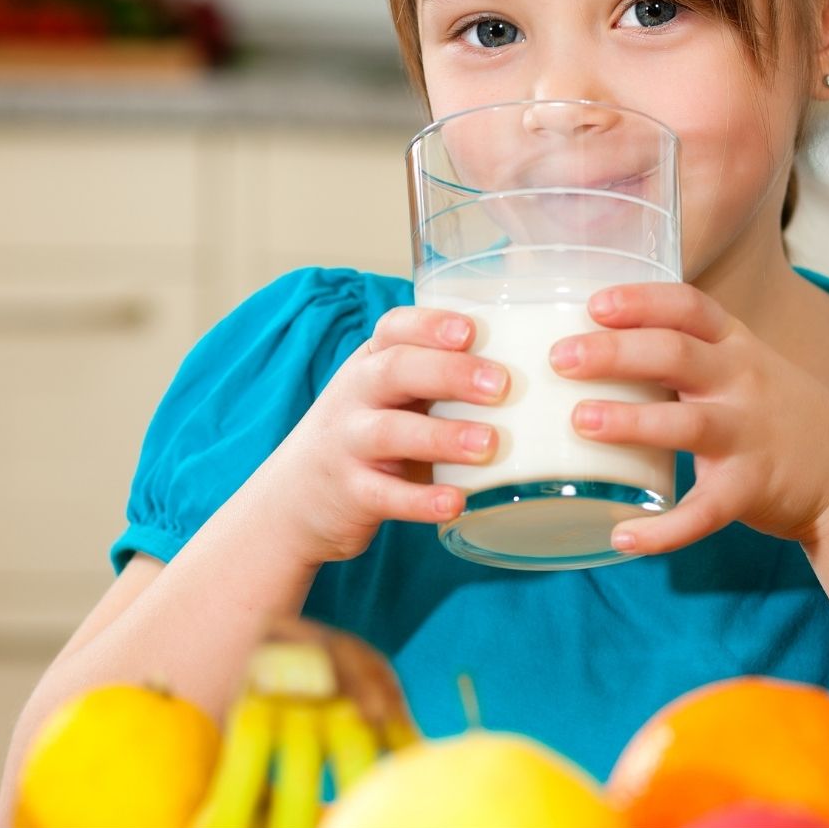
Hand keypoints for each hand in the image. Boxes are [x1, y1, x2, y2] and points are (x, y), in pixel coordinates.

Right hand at [251, 306, 506, 565]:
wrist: (294, 499)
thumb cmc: (367, 436)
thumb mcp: (387, 397)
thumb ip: (437, 378)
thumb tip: (534, 367)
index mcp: (371, 364)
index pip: (394, 329)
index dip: (431, 325)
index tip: (472, 330)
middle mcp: (355, 396)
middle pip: (395, 371)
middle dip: (448, 373)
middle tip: (501, 385)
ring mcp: (348, 444)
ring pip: (391, 432)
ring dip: (442, 437)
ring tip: (489, 445)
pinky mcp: (351, 493)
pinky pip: (385, 495)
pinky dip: (421, 500)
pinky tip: (456, 502)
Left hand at [549, 283, 828, 553]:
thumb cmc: (774, 413)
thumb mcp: (743, 365)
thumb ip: (686, 351)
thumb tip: (595, 341)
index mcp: (735, 346)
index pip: (688, 307)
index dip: (640, 300)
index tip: (594, 304)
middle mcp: (743, 383)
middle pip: (676, 355)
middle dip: (615, 352)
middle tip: (561, 358)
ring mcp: (749, 436)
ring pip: (687, 424)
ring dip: (631, 420)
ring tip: (580, 421)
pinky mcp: (751, 489)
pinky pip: (704, 512)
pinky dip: (664, 529)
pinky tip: (623, 535)